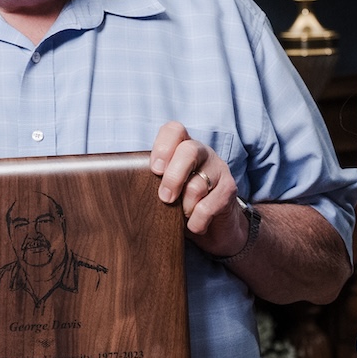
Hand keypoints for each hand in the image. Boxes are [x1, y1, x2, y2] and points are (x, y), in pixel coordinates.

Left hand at [151, 121, 248, 254]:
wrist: (217, 227)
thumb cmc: (183, 203)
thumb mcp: (167, 189)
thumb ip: (153, 182)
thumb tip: (127, 190)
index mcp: (183, 147)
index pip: (174, 130)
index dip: (163, 147)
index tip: (155, 170)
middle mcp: (203, 153)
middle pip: (188, 151)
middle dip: (173, 177)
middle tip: (164, 198)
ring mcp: (219, 169)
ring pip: (197, 184)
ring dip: (184, 207)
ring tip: (183, 215)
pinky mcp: (229, 189)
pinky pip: (208, 207)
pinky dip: (196, 222)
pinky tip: (195, 225)